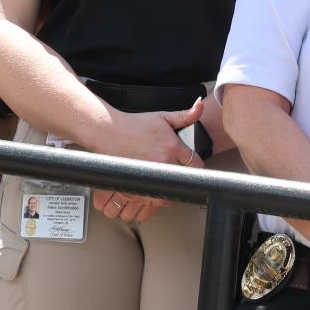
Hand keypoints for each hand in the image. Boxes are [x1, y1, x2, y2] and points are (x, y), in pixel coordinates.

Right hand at [94, 100, 202, 224]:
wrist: (108, 132)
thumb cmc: (135, 125)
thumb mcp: (162, 117)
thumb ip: (186, 114)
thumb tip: (201, 105)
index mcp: (171, 147)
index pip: (196, 164)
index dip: (195, 165)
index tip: (191, 165)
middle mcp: (161, 164)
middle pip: (184, 182)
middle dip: (182, 179)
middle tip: (176, 173)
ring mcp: (148, 179)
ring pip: (169, 197)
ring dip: (168, 191)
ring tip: (163, 181)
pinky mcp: (135, 190)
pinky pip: (151, 204)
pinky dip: (153, 200)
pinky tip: (152, 189)